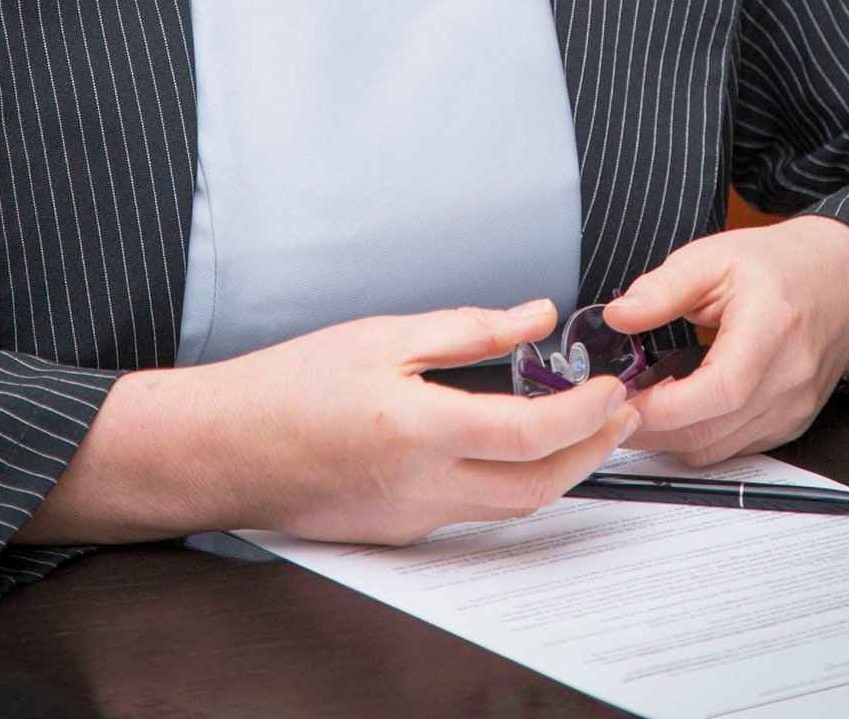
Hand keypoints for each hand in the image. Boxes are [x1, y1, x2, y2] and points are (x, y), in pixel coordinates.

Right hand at [196, 299, 640, 546]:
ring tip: (584, 426)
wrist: (227, 448)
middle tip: (622, 412)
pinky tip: (515, 446)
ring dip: (560, 470)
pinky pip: (474, 511)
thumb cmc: (290, 386)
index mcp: (418, 430)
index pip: (529, 435)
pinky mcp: (402, 532)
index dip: (584, 414)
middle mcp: (422, 488)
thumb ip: (467, 328)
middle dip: (595, 451)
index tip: (610, 388)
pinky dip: (511, 481)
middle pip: (539, 486)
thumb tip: (534, 317)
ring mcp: (413, 519)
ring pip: (513, 506)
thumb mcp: (382, 335)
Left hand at [602, 220, 848, 465]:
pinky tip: (676, 409)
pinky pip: (733, 448)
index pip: (719, 390)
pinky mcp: (788, 424)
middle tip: (611, 407)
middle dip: (651, 430)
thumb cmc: (780, 267)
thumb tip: (619, 315)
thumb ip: (663, 288)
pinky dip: (698, 436)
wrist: (840, 284)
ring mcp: (792, 409)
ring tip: (638, 406)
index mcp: (770, 329)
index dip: (664, 406)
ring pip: (718, 449)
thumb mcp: (714, 257)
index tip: (621, 398)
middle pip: (712, 431)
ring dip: (670, 438)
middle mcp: (788, 380)